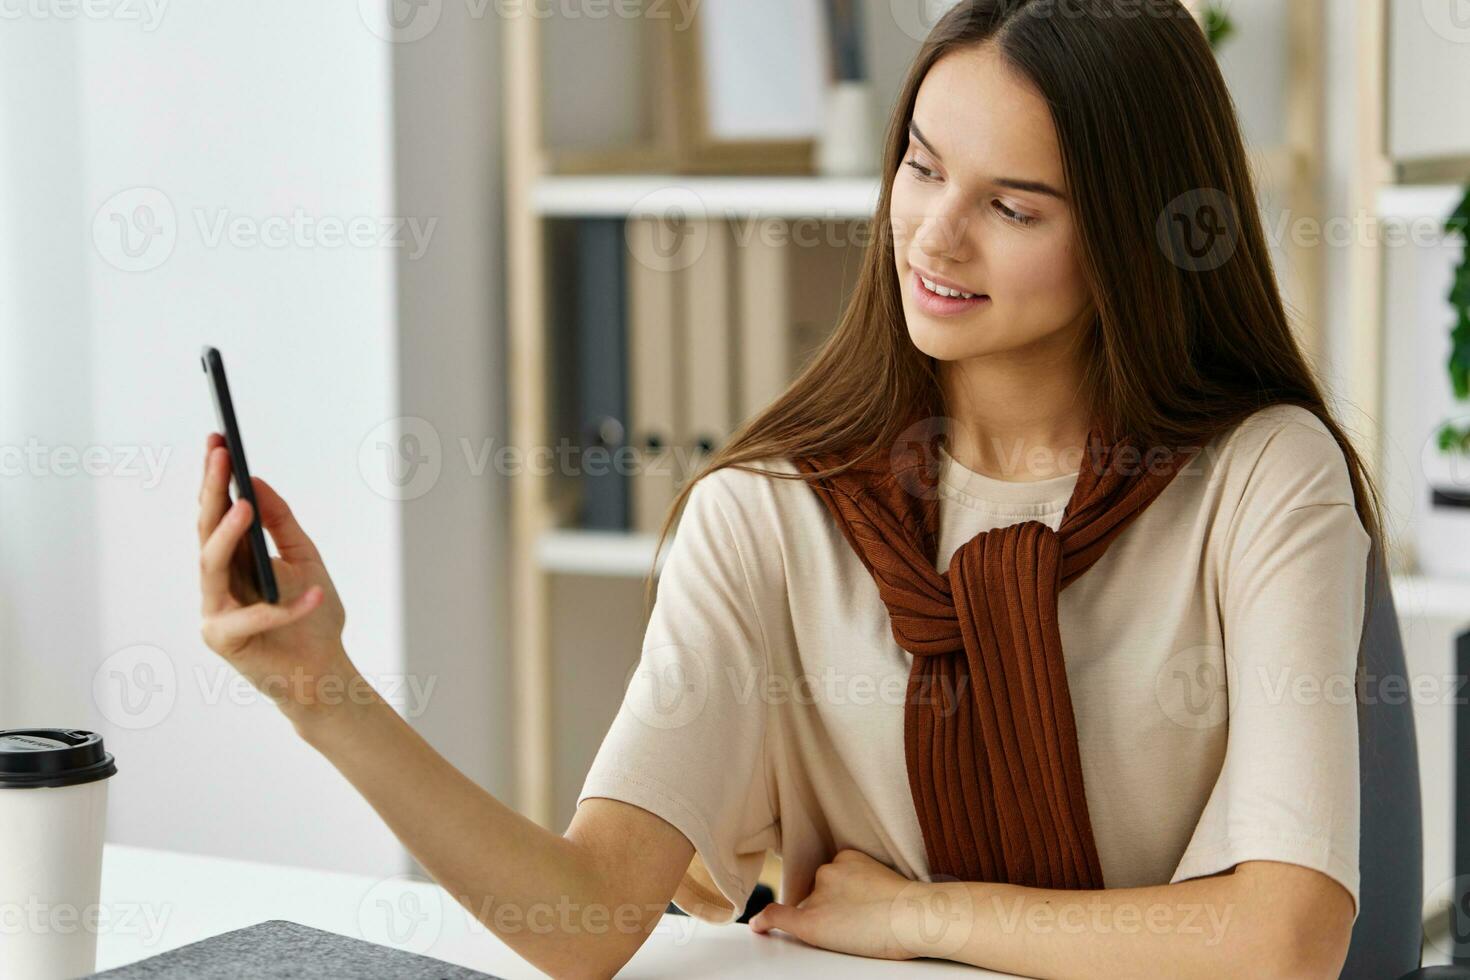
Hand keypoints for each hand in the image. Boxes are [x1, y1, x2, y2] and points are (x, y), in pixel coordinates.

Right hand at [196, 432, 354, 727]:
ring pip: (211, 564)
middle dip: (211, 490)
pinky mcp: (225, 639)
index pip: (218, 512)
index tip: (219, 441)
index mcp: (233, 560)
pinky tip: (312, 594)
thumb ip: (282, 522)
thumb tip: (258, 481)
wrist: (323, 670)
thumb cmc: (313, 618)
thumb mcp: (305, 558)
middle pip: (206, 530)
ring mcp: (215, 611)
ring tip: (244, 505)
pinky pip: (252, 615)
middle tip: (219, 456)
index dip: (214, 478)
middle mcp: (217, 582)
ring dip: (227, 533)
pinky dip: (286, 607)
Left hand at [748, 849, 924, 961]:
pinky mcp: (812, 921)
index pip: (833, 877)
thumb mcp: (890, 881)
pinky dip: (767, 921)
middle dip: (833, 906)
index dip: (841, 894)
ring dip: (824, 919)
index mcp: (848, 857)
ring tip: (859, 931)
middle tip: (863, 921)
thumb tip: (867, 905)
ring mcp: (818, 895)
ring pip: (810, 909)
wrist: (915, 916)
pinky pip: (780, 916)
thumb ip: (870, 884)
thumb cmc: (914, 906)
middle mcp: (828, 871)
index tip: (854, 904)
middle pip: (819, 892)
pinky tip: (759, 926)